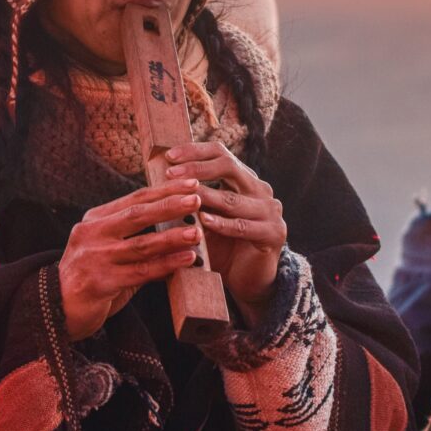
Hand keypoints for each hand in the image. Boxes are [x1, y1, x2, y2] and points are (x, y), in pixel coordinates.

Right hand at [59, 177, 203, 340]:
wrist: (56, 309)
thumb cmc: (89, 277)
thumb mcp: (106, 251)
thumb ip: (135, 241)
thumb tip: (176, 234)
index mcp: (94, 220)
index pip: (134, 199)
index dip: (164, 191)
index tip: (190, 184)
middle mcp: (92, 234)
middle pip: (137, 215)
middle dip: (170, 206)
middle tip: (197, 199)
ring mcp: (95, 258)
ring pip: (141, 244)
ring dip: (172, 237)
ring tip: (196, 233)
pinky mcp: (100, 282)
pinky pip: (141, 271)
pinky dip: (166, 265)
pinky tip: (185, 259)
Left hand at [165, 142, 286, 327]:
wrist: (246, 278)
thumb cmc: (220, 245)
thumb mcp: (203, 216)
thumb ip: (189, 197)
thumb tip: (157, 179)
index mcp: (244, 179)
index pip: (220, 153)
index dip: (195, 151)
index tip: (169, 156)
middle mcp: (260, 189)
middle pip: (229, 166)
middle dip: (197, 169)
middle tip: (171, 174)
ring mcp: (270, 211)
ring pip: (232, 199)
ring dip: (205, 196)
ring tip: (182, 196)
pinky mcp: (273, 234)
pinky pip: (242, 226)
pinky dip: (221, 224)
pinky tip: (203, 221)